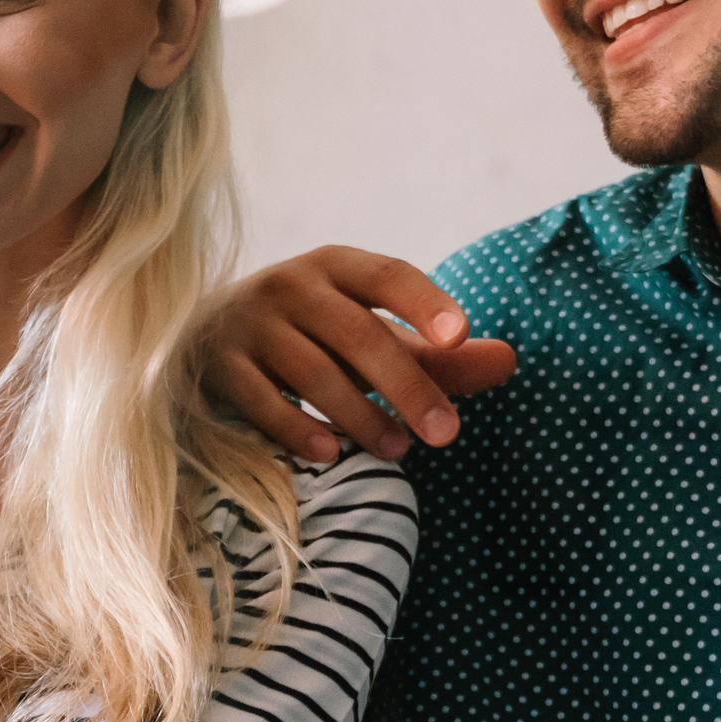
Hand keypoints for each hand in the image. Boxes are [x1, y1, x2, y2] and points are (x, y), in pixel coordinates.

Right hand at [201, 247, 519, 460]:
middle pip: (356, 334)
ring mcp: (252, 325)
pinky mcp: (223, 366)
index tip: (460, 337)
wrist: (211, 337)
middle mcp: (291, 285)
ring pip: (311, 372)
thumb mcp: (372, 334)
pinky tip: (330, 454)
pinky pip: (261, 400)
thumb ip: (436, 354)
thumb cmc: (314, 336)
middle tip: (447, 433)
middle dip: (405, 385)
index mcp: (337, 267)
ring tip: (397, 451)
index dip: (424, 303)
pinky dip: (296, 429)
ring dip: (359, 415)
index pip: (388, 275)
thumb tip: (509, 362)